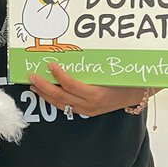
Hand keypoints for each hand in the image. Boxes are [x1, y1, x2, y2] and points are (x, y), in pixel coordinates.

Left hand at [28, 63, 148, 117]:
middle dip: (43, 86)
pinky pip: (66, 107)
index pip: (71, 85)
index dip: (58, 75)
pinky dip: (53, 100)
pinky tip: (46, 93)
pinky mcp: (86, 112)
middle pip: (61, 96)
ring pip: (60, 104)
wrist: (136, 94)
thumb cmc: (123, 79)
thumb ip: (90, 68)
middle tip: (32, 77)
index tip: (50, 64)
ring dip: (45, 94)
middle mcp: (90, 105)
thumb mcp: (108, 72)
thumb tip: (70, 54)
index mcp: (96, 94)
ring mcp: (87, 110)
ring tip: (33, 85)